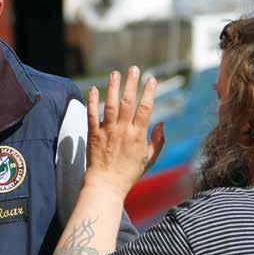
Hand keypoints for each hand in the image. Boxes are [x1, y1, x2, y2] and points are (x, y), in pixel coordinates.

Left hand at [84, 66, 163, 196]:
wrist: (106, 186)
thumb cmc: (129, 173)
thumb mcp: (149, 159)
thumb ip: (158, 141)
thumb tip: (161, 123)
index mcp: (138, 136)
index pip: (145, 109)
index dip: (149, 92)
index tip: (151, 79)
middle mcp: (123, 131)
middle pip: (128, 102)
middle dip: (131, 84)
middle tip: (133, 69)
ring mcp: (107, 132)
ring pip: (110, 105)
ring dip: (112, 88)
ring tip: (115, 73)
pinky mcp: (93, 135)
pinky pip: (92, 115)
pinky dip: (92, 102)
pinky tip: (92, 89)